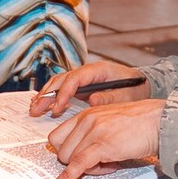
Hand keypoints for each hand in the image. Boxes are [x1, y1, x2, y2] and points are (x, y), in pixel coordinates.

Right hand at [28, 60, 148, 118]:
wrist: (142, 85)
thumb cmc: (136, 89)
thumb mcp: (127, 95)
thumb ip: (110, 97)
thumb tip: (92, 100)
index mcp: (99, 70)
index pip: (76, 78)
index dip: (64, 93)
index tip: (58, 107)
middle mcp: (88, 72)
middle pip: (62, 79)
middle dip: (48, 94)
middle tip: (37, 108)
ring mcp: (83, 78)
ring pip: (59, 83)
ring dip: (46, 95)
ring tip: (34, 108)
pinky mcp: (81, 86)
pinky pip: (62, 88)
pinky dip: (51, 96)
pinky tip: (42, 105)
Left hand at [44, 97, 163, 178]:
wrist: (160, 121)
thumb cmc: (141, 124)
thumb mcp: (110, 123)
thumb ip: (94, 135)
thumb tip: (84, 156)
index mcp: (87, 114)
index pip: (58, 136)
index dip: (63, 152)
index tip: (69, 161)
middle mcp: (86, 120)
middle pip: (61, 150)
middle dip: (75, 162)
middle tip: (99, 162)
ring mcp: (93, 131)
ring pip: (70, 159)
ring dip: (86, 168)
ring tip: (109, 164)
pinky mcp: (102, 145)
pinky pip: (77, 164)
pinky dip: (68, 177)